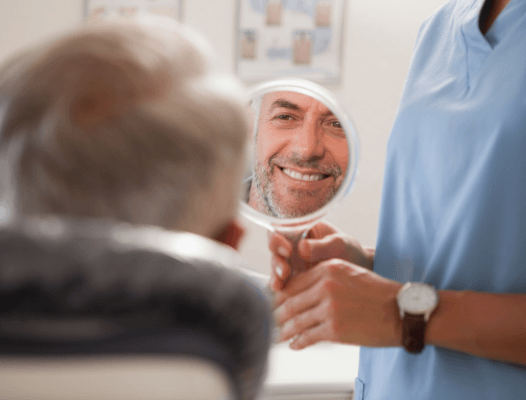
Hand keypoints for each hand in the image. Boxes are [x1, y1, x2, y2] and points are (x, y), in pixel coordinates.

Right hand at [268, 221, 374, 290]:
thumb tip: (302, 248)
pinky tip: (281, 293)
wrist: (358, 271)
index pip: (281, 229)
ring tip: (280, 285)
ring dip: (275, 275)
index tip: (288, 250)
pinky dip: (280, 287)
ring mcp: (291, 261)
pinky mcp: (293, 277)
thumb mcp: (339, 244)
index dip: (278, 239)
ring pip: (275, 266)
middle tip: (285, 272)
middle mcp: (293, 244)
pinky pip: (282, 281)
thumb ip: (321, 246)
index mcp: (301, 228)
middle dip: (276, 260)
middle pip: (274, 249)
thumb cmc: (350, 251)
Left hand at [274, 259, 401, 349]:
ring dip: (284, 331)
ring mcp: (329, 308)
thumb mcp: (350, 273)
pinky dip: (298, 342)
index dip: (280, 296)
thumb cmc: (378, 293)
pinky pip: (307, 336)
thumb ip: (324, 279)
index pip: (294, 283)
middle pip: (290, 302)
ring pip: (295, 321)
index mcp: (328, 268)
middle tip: (270, 321)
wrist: (402, 311)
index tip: (274, 303)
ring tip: (277, 336)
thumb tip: (301, 293)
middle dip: (277, 314)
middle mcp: (326, 285)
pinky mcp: (334, 329)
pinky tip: (294, 345)